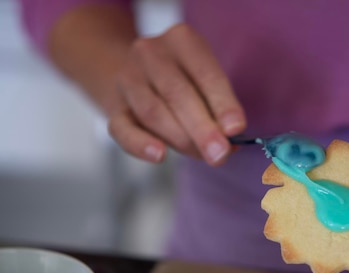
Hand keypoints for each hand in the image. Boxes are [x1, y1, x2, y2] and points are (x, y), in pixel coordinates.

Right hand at [107, 23, 245, 164]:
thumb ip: (216, 108)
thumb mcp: (203, 79)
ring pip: (152, 112)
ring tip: (203, 156)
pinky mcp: (113, 106)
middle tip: (220, 154)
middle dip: (202, 128)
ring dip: (180, 139)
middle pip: (177, 93)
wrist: (133, 71)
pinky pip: (123, 129)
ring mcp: (127, 78)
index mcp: (181, 39)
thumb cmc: (182, 79)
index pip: (205, 73)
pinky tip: (159, 156)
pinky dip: (141, 145)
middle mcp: (150, 53)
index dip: (222, 103)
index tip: (236, 130)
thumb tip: (231, 144)